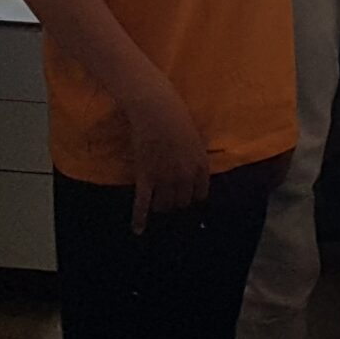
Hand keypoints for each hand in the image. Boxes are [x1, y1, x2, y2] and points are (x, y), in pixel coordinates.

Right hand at [120, 83, 209, 228]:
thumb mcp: (195, 136)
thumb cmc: (175, 116)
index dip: (191, 198)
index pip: (200, 194)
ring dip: (159, 207)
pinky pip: (143, 203)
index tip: (185, 200)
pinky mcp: (146, 177)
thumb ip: (196, 153)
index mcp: (201, 165)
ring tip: (154, 206)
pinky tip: (138, 229)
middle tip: (166, 200)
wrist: (155, 109)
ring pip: (164, 205)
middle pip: (181, 202)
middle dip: (174, 203)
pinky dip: (139, 218)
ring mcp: (166, 178)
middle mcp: (186, 176)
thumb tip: (196, 162)